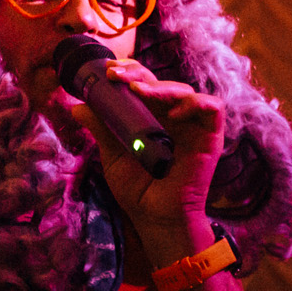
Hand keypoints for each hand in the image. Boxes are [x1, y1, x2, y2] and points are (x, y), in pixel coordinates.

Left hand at [71, 59, 224, 240]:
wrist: (155, 218)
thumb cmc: (138, 191)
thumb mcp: (113, 156)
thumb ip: (101, 129)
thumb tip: (78, 106)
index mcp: (154, 119)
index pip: (146, 85)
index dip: (130, 73)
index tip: (107, 72)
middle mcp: (175, 118)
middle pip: (163, 82)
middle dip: (138, 74)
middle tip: (115, 75)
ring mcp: (194, 126)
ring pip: (186, 91)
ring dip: (161, 87)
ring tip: (138, 92)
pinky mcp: (210, 137)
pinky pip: (213, 109)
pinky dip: (196, 104)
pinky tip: (174, 113)